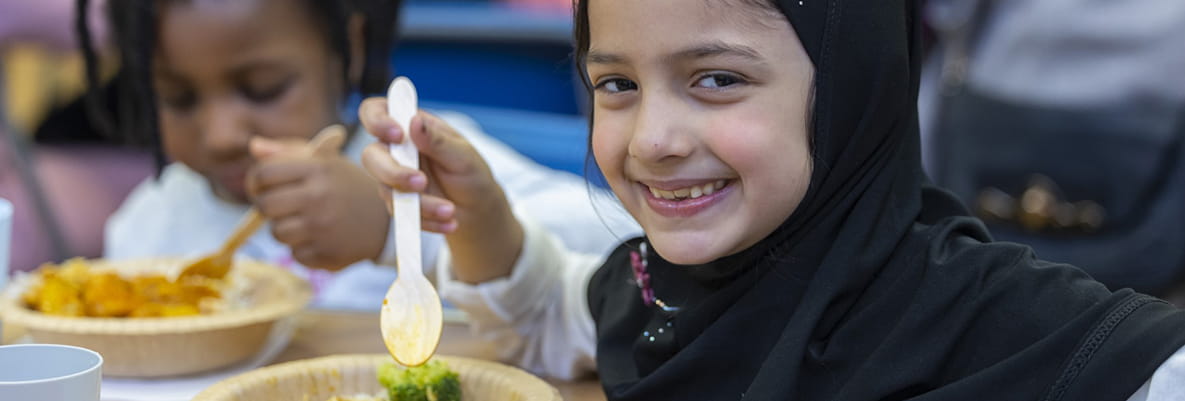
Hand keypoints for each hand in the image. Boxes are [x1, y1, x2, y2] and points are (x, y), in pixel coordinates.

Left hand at [246, 131, 388, 270]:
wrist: (387, 221)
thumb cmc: (347, 187)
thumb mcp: (325, 161)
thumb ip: (288, 151)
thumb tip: (253, 147)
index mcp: (318, 168)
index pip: (264, 174)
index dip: (256, 182)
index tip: (262, 188)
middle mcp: (319, 196)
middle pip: (265, 206)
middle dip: (267, 207)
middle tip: (282, 207)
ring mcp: (323, 228)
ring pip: (277, 233)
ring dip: (285, 229)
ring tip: (305, 222)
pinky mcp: (327, 254)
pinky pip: (295, 255)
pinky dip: (303, 249)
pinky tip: (320, 238)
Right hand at [358, 97, 522, 283]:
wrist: (477, 209)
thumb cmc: (471, 173)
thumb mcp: (463, 155)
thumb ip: (437, 140)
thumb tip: (414, 121)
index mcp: (410, 127)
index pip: (375, 112)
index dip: (377, 121)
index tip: (398, 136)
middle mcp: (395, 150)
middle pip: (371, 156)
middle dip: (394, 172)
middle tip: (422, 182)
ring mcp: (392, 178)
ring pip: (386, 190)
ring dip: (420, 203)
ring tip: (450, 210)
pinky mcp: (397, 203)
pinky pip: (400, 214)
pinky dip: (426, 220)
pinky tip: (449, 222)